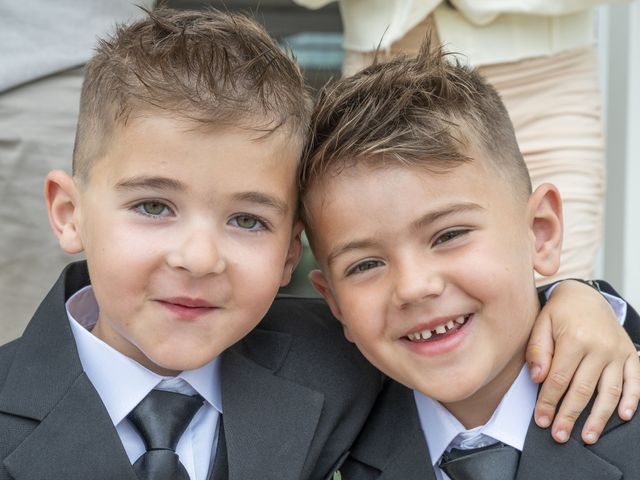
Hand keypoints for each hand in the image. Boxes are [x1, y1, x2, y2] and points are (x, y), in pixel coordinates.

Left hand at [526, 280, 639, 443]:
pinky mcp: (630, 354)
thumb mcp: (541, 324)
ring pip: (610, 391)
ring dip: (600, 417)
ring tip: (587, 436)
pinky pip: (635, 381)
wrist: (585, 296)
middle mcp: (599, 346)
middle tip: (559, 435)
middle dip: (569, 416)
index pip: (559, 378)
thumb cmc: (559, 313)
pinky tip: (623, 416)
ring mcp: (618, 351)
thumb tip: (537, 379)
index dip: (548, 402)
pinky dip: (632, 400)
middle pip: (583, 389)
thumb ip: (537, 350)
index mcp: (574, 338)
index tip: (541, 419)